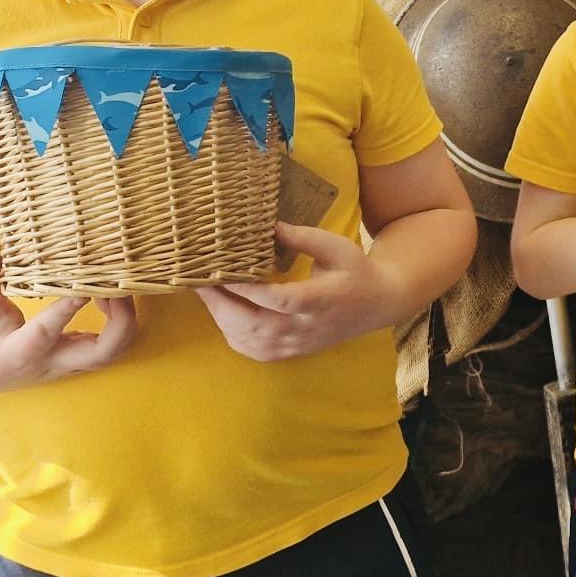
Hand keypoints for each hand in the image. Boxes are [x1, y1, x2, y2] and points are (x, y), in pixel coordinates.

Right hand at [0, 244, 137, 394]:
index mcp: (21, 352)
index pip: (47, 332)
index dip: (68, 310)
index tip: (86, 288)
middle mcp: (53, 362)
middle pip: (101, 354)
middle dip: (120, 322)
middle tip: (118, 287)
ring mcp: (71, 364)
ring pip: (114, 352)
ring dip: (126, 320)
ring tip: (118, 287)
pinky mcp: (79, 360)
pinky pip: (113, 346)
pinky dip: (123, 323)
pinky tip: (116, 296)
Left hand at [195, 223, 394, 361]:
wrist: (376, 305)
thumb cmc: (356, 271)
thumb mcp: (336, 246)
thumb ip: (302, 237)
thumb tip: (266, 225)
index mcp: (322, 300)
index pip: (281, 300)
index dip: (250, 290)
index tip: (222, 272)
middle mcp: (307, 327)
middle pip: (257, 325)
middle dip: (223, 304)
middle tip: (199, 281)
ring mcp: (298, 344)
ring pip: (251, 341)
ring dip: (223, 318)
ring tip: (205, 293)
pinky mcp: (291, 352)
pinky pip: (254, 350)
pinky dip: (232, 334)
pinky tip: (223, 313)